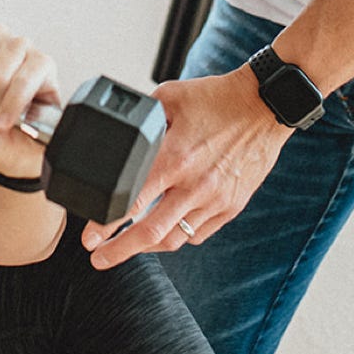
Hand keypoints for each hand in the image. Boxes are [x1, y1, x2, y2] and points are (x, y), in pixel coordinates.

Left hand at [82, 67, 290, 267]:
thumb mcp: (170, 95)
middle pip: (150, 233)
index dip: (107, 224)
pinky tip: (165, 231)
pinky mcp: (230, 207)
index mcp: (175, 158)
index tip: (89, 236)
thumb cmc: (217, 98)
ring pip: (175, 238)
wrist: (264, 105)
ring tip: (128, 246)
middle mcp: (194, 186)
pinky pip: (199, 233)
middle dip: (119, 250)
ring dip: (147, 248)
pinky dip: (178, 236)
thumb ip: (144, 116)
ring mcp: (215, 200)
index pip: (133, 202)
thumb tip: (120, 126)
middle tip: (98, 257)